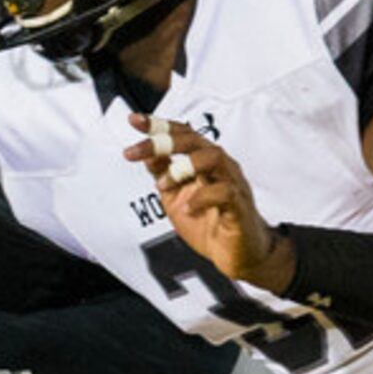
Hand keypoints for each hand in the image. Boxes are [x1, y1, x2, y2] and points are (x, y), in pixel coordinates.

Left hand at [125, 114, 294, 292]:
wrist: (236, 253)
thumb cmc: (207, 221)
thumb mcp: (174, 197)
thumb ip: (163, 174)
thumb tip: (146, 153)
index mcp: (202, 162)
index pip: (182, 134)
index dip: (159, 125)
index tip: (133, 120)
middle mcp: (219, 166)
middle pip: (195, 140)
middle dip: (162, 141)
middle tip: (133, 152)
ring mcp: (232, 183)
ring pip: (214, 157)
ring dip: (183, 167)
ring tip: (163, 185)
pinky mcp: (239, 206)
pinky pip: (225, 192)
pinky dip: (202, 198)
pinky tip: (187, 209)